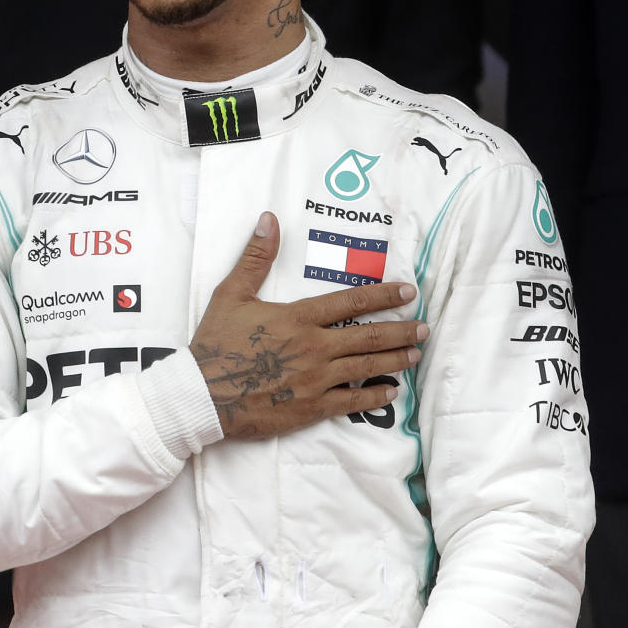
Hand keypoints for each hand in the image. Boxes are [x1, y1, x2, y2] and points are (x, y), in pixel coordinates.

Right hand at [190, 211, 425, 438]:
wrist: (202, 394)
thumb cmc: (217, 342)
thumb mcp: (233, 293)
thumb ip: (256, 257)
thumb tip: (270, 220)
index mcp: (299, 318)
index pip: (351, 303)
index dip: (384, 295)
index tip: (408, 291)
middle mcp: (314, 348)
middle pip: (368, 337)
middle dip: (400, 330)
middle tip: (424, 326)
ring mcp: (315, 380)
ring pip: (366, 368)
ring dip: (395, 359)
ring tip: (415, 353)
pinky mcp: (311, 408)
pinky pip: (351, 403)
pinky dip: (374, 396)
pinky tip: (391, 391)